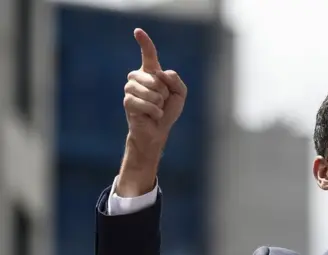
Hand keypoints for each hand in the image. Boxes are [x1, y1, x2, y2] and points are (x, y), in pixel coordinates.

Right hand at [123, 28, 186, 153]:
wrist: (158, 130)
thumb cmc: (168, 111)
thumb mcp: (180, 94)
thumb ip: (175, 80)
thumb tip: (160, 73)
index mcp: (151, 73)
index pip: (148, 54)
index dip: (144, 42)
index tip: (137, 31)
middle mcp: (138, 77)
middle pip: (155, 77)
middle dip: (164, 92)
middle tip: (162, 101)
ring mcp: (130, 89)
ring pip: (150, 90)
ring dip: (159, 102)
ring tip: (157, 108)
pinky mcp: (127, 102)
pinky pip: (143, 102)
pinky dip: (154, 111)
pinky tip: (153, 115)